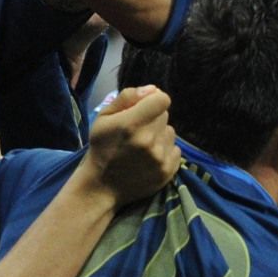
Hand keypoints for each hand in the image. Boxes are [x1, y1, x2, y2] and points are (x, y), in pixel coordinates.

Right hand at [81, 85, 181, 204]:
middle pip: (165, 115)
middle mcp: (149, 140)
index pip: (162, 99)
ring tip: (142, 146)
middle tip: (137, 131)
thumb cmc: (101, 148)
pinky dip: (165, 151)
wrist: (101, 186)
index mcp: (131, 124)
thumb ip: (127, 98)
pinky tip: (149, 158)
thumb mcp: (104, 117)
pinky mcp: (168, 171)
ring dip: (159, 135)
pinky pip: (176, 149)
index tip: (145, 108)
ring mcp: (160, 157)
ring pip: (171, 132)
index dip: (154, 100)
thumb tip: (153, 90)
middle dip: (153, 119)